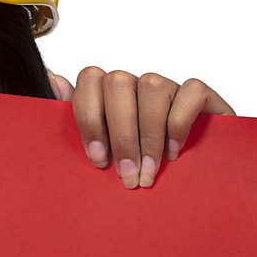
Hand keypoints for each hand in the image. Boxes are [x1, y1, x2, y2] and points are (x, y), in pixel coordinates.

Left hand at [47, 67, 234, 188]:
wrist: (199, 178)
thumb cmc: (140, 164)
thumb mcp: (105, 149)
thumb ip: (79, 119)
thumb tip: (53, 81)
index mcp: (110, 94)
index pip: (89, 79)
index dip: (90, 118)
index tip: (98, 159)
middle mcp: (137, 85)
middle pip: (118, 82)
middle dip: (120, 134)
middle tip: (127, 174)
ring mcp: (169, 87)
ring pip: (152, 85)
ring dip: (149, 135)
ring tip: (149, 171)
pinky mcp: (202, 95)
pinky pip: (190, 92)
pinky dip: (179, 125)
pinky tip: (174, 153)